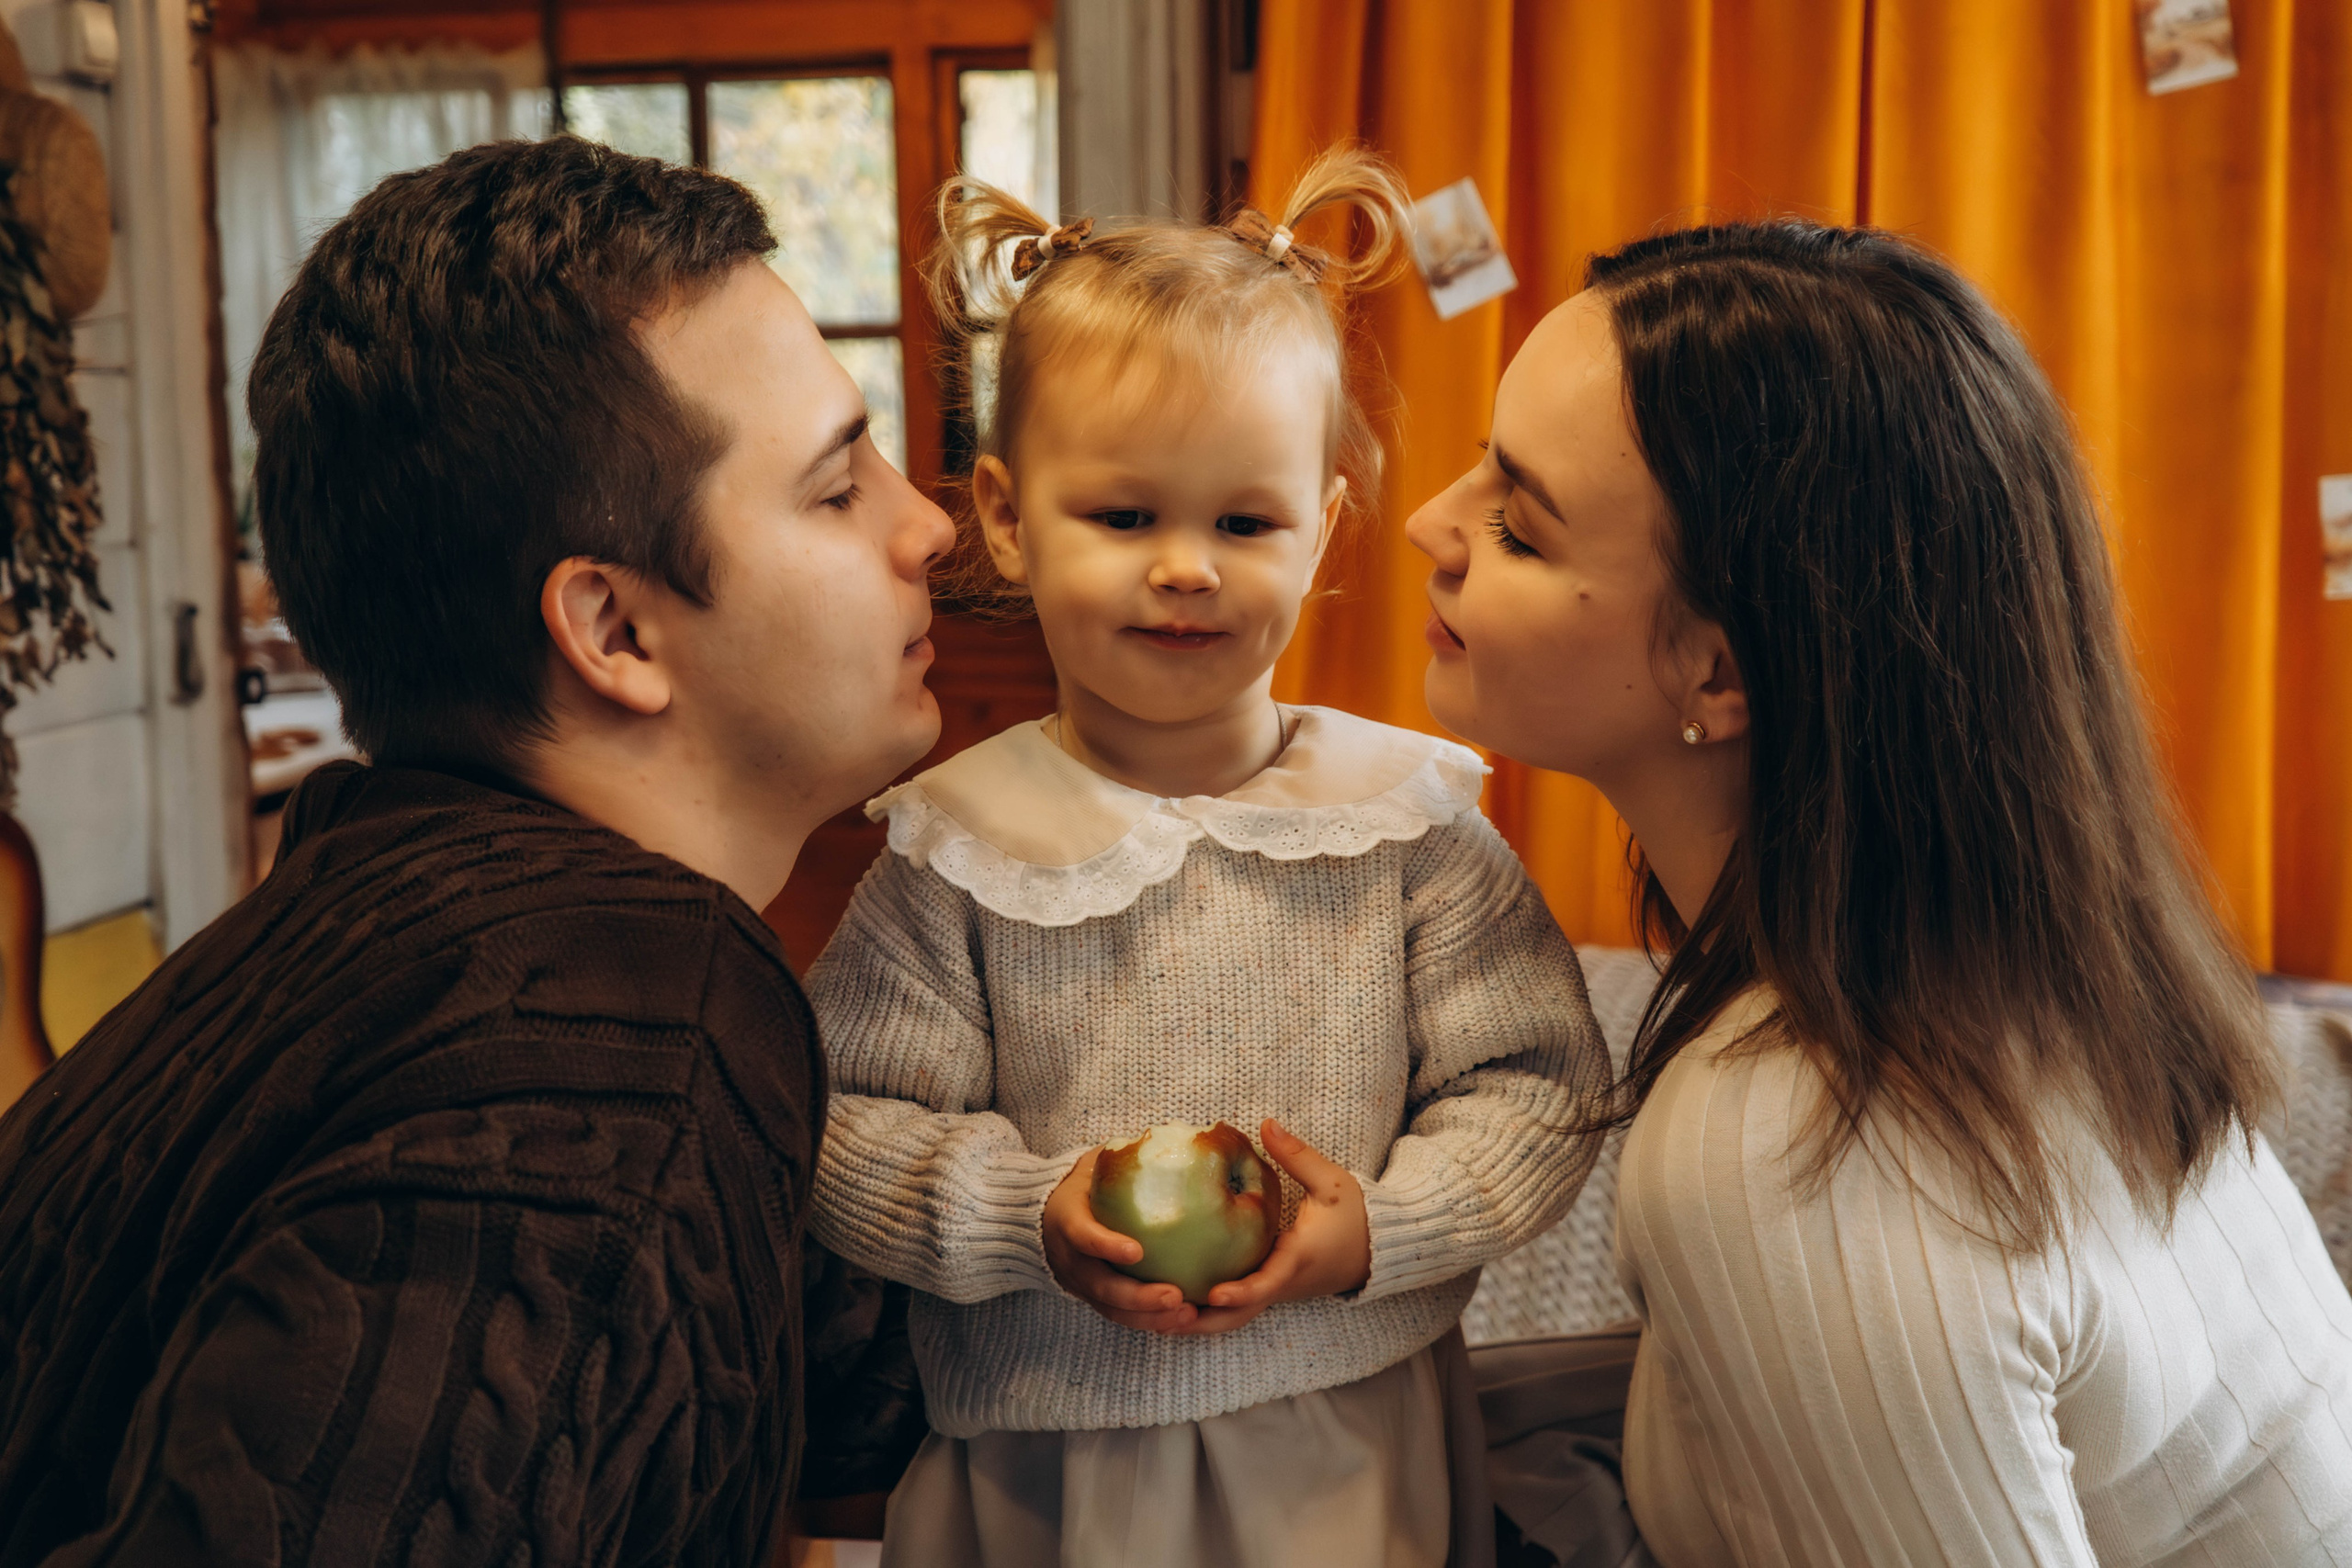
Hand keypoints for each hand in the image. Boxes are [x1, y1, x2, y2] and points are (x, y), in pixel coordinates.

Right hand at [1042, 1148, 1199, 1333]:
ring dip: (1149, 1317)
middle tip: (1176, 1296)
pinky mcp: (1095, 1297)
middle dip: (1139, 1297)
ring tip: (1187, 1314)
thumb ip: (1125, 1154)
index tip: (1137, 1250)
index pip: (1083, 1235)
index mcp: (1066, 1219)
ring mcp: (1081, 1283)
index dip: (1106, 1245)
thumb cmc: (1082, 1183)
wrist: (1042, 1215)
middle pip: (1101, 1286)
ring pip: (1112, 1309)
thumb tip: (1179, 1133)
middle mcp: (1070, 1258)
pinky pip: (1121, 1315)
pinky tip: (1182, 1318)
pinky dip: (1149, 1321)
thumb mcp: (1094, 1163)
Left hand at [1176, 1119, 1371, 1337]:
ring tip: (1156, 1316)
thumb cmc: (1355, 1215)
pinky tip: (1173, 1301)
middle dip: (1203, 1323)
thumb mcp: (1331, 1181)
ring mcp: (1277, 1292)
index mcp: (1297, 1259)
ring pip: (1235, 1318)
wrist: (1377, 1248)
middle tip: (1162, 1316)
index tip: (1212, 1293)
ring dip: (1200, 1322)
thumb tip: (1265, 1124)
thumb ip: (1297, 1155)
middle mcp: (1284, 1283)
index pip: (1266, 1283)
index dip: (1240, 1292)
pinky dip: (1209, 1312)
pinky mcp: (1272, 1291)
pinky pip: (1237, 1308)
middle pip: (1240, 1315)